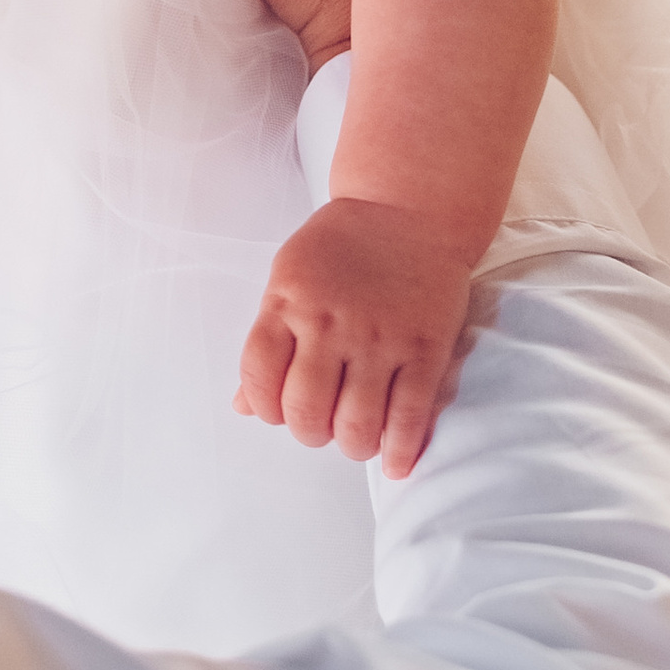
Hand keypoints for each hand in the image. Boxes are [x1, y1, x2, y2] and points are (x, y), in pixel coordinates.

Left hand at [237, 198, 475, 476]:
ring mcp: (379, 338)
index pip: (258, 377)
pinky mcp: (424, 349)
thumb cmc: (342, 246)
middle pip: (305, 411)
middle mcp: (330, 324)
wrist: (409, 208)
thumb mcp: (288, 278)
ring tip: (355, 437)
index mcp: (288, 303)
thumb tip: (244, 405)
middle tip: (320, 426)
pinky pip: (408, 416)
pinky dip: (399, 450)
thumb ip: (267, 340)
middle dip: (308, 432)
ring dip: (351, 445)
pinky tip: (393, 461)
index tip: (278, 410)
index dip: (265, 407)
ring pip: (356, 425)